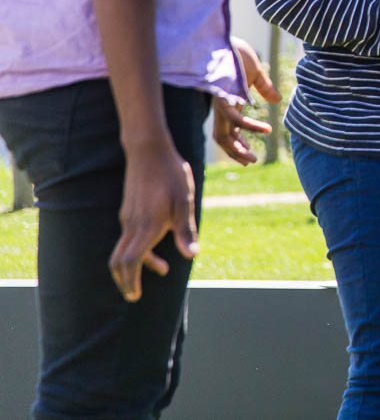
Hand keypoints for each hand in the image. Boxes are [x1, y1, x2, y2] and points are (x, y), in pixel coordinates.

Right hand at [110, 138, 196, 301]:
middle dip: (126, 281)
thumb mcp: (185, 200)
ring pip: (123, 249)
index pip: (131, 262)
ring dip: (136, 265)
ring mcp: (128, 218)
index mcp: (147, 226)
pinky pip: (128, 237)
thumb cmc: (172, 174)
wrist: (149, 151)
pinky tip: (157, 244)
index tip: (135, 296)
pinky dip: (138, 249)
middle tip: (135, 295)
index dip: (131, 281)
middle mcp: (132, 225)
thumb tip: (192, 255)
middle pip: (119, 261)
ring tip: (161, 269)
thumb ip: (186, 229)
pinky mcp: (128, 211)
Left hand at [211, 38, 281, 164]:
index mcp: (226, 103)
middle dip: (236, 152)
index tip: (251, 156)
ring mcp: (221, 103)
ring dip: (238, 149)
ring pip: (224, 135)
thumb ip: (264, 88)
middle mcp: (221, 107)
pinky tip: (266, 130)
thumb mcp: (255, 74)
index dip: (237, 144)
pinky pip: (237, 119)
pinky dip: (250, 127)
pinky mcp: (224, 97)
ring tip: (254, 158)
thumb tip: (276, 99)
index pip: (228, 130)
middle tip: (252, 161)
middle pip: (222, 138)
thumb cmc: (237, 53)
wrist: (225, 38)